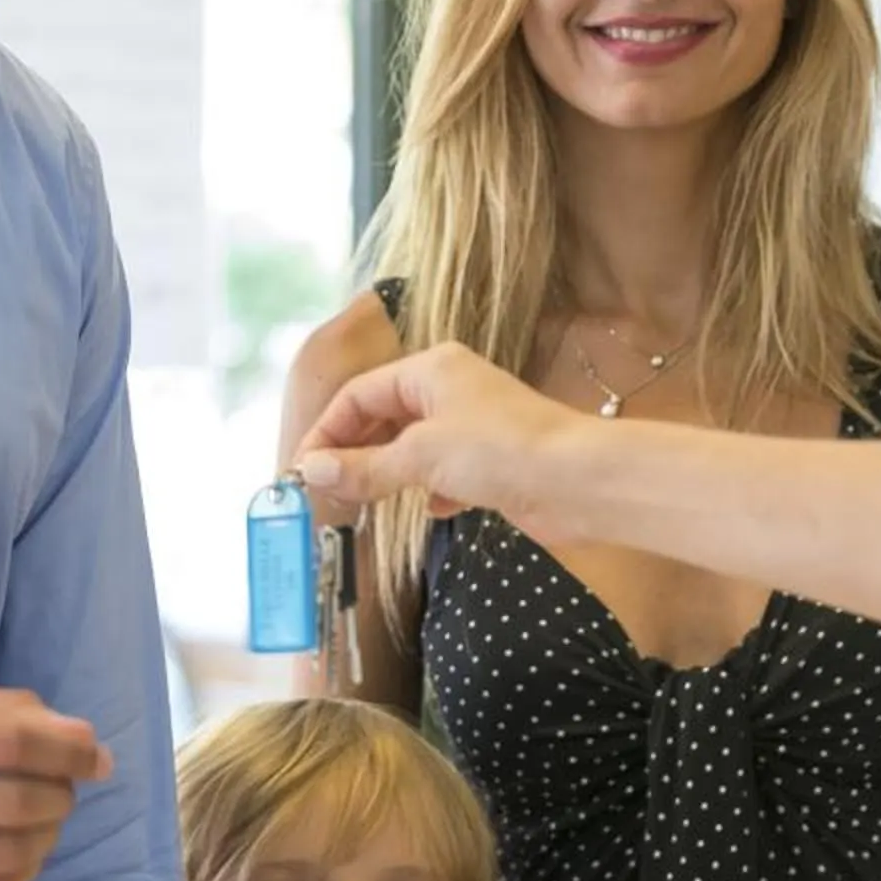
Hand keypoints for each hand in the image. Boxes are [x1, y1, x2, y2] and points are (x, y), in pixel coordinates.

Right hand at [0, 686, 111, 880]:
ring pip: (7, 853)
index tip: (96, 756)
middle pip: (15, 803)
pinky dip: (21, 871)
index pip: (7, 744)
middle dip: (61, 794)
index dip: (66, 751)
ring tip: (46, 819)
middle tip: (67, 788)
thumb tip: (76, 733)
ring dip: (47, 835)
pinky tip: (22, 852)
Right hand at [292, 343, 592, 528]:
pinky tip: (429, 510)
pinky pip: (442, 472)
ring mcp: (472, 426)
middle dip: (353, 452)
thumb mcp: (421, 456)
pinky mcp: (491, 463)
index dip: (327, 431)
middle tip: (326, 490)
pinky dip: (428, 490)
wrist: (578, 481)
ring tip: (363, 502)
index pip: (360, 394)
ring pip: (412, 447)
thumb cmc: (501, 451)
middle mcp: (450, 390)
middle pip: (383, 417)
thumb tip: (312, 472)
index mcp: (430, 370)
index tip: (302, 471)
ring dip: (386, 473)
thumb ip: (364, 466)